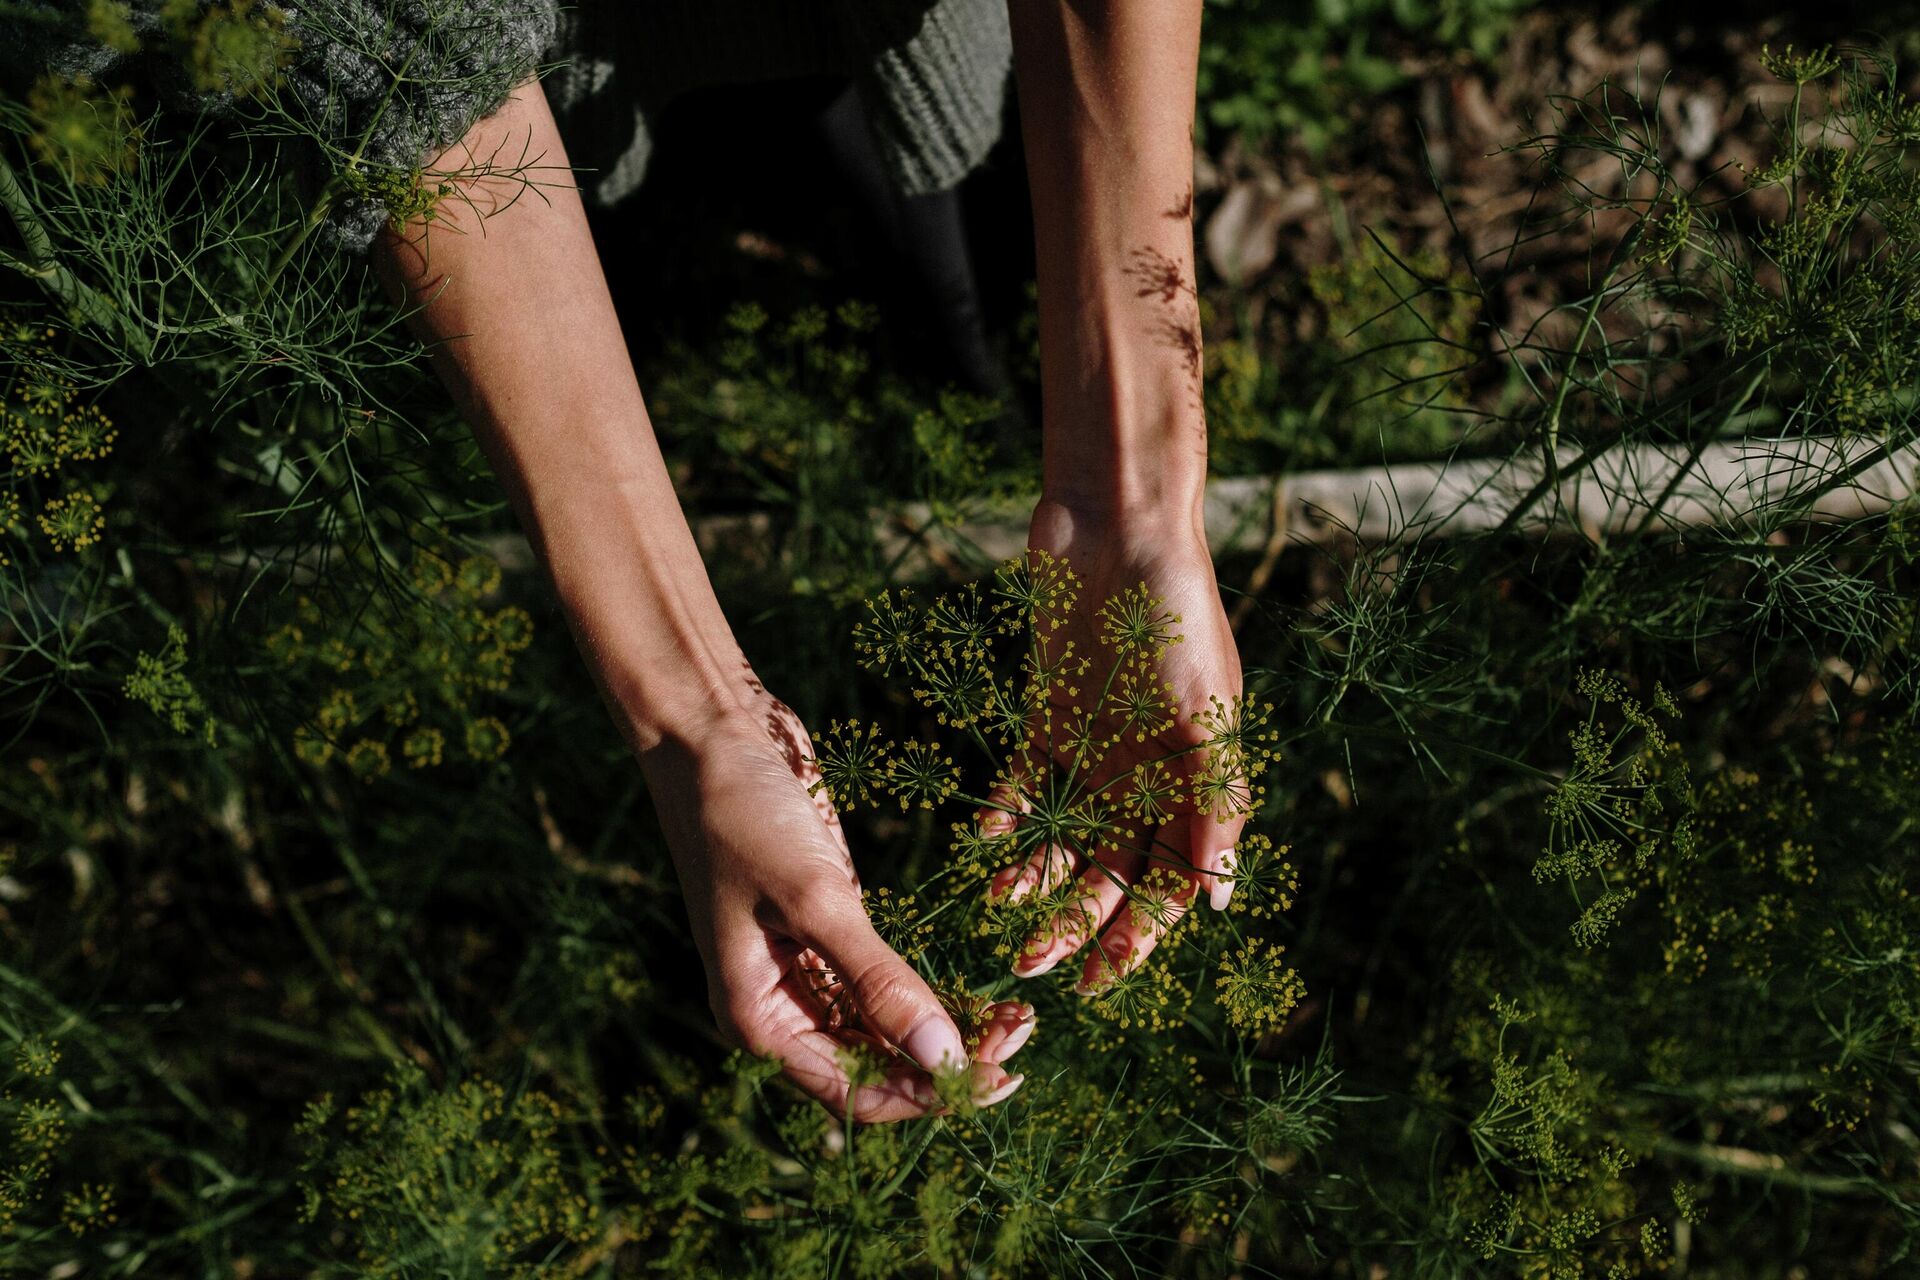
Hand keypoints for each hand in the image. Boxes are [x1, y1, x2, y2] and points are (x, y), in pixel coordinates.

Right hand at [640, 668, 1028, 1121]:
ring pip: (883, 1028)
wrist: (708, 733)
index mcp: (758, 1021)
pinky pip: (880, 983)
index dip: (928, 1094)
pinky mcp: (825, 928)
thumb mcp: (816, 900)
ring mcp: (802, 968)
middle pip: (874, 1066)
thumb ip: (879, 982)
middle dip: (945, 1060)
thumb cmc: (742, 815)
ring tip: (1014, 1014)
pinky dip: (926, 991)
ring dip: (945, 1028)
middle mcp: (780, 1008)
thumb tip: (943, 1059)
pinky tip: (977, 988)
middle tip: (1021, 1032)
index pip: (856, 1091)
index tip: (999, 1076)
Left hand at [985, 498, 1249, 992]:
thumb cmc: (1178, 615)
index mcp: (1196, 782)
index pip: (1171, 882)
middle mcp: (1147, 778)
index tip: (1103, 980)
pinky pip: (1022, 789)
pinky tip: (984, 854)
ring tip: (1004, 917)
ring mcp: (1095, 752)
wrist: (1119, 528)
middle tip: (1034, 966)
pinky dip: (1004, 823)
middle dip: (1080, 925)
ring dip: (1039, 885)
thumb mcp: (1205, 713)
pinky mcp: (1047, 721)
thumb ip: (1214, 804)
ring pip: (1066, 842)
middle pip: (1114, 874)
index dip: (1141, 935)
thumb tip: (1218, 902)